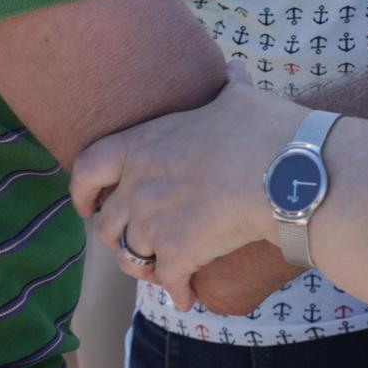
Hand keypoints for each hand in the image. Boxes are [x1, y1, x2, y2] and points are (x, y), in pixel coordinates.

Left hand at [71, 63, 304, 309]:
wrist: (286, 172)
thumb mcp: (239, 98)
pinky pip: (168, 284)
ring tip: (160, 269)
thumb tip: (235, 71)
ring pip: (129, 257)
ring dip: (143, 266)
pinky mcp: (179, 255)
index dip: (81, 189)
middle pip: (105, 223)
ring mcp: (155, 223)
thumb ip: (228, 88)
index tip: (87, 203)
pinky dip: (177, 292)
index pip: (88, 166)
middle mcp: (139, 186)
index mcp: (144, 144)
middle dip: (116, 236)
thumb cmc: (262, 129)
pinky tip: (188, 296)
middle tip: (134, 240)